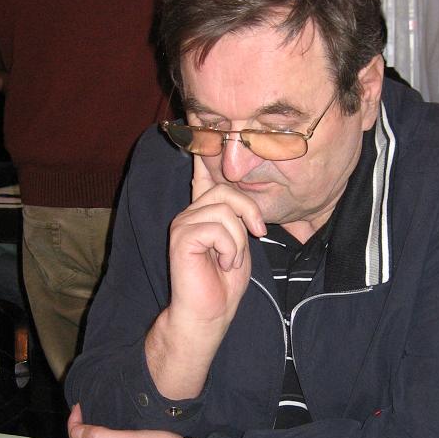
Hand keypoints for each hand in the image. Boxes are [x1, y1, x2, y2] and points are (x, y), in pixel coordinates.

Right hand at [167, 155, 265, 328]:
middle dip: (250, 213)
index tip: (196, 121)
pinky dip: (231, 249)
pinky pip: (218, 227)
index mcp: (202, 212)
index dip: (202, 147)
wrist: (209, 316)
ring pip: (226, 210)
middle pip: (227, 190)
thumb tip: (242, 197)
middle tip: (256, 237)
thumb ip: (238, 216)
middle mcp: (189, 213)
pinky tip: (223, 265)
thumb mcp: (239, 243)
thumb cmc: (224, 283)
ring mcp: (183, 223)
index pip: (203, 173)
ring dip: (240, 240)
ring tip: (231, 260)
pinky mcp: (182, 236)